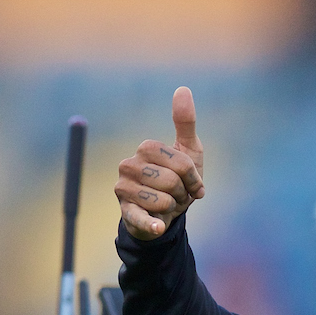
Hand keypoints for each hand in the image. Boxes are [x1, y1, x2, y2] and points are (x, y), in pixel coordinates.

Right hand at [115, 86, 205, 239]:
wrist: (169, 213)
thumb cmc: (179, 179)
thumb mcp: (189, 150)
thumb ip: (185, 122)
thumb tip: (183, 88)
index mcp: (145, 148)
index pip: (180, 163)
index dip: (192, 177)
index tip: (190, 182)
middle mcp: (128, 165)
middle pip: (171, 181)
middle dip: (183, 192)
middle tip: (178, 195)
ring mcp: (123, 188)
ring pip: (163, 200)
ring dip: (174, 207)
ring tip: (168, 205)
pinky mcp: (126, 212)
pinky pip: (140, 218)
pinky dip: (152, 225)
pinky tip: (158, 226)